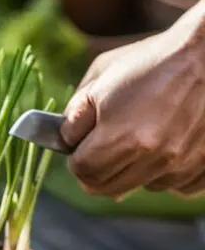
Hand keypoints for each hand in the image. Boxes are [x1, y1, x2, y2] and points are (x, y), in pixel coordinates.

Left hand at [60, 1, 204, 197]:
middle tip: (100, 152)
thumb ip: (75, 115)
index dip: (75, 160)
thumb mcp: (101, 77)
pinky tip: (168, 147)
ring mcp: (183, 163)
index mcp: (122, 137)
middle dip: (97, 172)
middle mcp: (154, 157)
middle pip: (108, 188)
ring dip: (134, 172)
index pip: (82, 171)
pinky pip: (177, 186)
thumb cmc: (153, 61)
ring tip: (141, 139)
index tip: (80, 149)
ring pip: (143, 187)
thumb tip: (66, 143)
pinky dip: (168, 173)